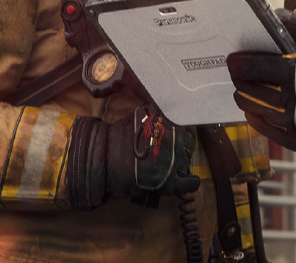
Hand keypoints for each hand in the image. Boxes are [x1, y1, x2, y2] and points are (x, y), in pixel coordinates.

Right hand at [68, 107, 199, 208]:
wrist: (104, 158)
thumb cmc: (119, 136)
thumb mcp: (141, 117)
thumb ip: (157, 115)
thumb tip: (166, 112)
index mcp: (170, 124)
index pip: (188, 130)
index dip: (183, 135)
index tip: (178, 139)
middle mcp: (176, 141)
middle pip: (189, 147)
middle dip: (182, 150)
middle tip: (171, 154)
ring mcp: (175, 161)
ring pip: (188, 163)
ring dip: (182, 165)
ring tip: (172, 167)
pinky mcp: (170, 182)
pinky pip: (190, 184)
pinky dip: (191, 183)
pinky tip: (189, 182)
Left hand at [227, 10, 295, 161]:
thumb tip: (274, 16)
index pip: (256, 69)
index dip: (239, 64)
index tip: (232, 60)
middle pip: (252, 94)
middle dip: (240, 82)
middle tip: (237, 74)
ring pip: (259, 115)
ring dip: (247, 101)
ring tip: (244, 91)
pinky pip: (273, 135)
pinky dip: (261, 122)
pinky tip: (257, 113)